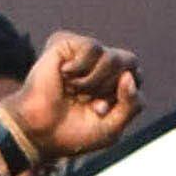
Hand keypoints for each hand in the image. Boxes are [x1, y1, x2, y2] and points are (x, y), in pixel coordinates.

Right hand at [2, 32, 140, 169]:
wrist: (38, 132)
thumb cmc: (74, 132)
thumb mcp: (113, 127)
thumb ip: (132, 105)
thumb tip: (129, 75)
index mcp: (116, 83)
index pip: (138, 78)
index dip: (122, 98)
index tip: (99, 111)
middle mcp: (102, 64)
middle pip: (131, 62)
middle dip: (109, 87)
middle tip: (86, 100)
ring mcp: (84, 53)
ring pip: (113, 57)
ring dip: (94, 82)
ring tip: (73, 90)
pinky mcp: (66, 43)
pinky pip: (93, 47)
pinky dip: (81, 68)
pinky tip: (64, 75)